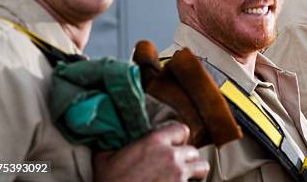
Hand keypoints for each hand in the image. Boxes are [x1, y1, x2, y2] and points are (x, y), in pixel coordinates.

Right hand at [94, 123, 208, 181]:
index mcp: (154, 142)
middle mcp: (171, 156)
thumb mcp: (104, 159)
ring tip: (186, 177)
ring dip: (195, 172)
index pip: (181, 129)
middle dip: (186, 158)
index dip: (179, 138)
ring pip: (201, 167)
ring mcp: (178, 174)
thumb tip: (109, 137)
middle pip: (193, 151)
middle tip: (176, 166)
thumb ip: (113, 144)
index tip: (174, 145)